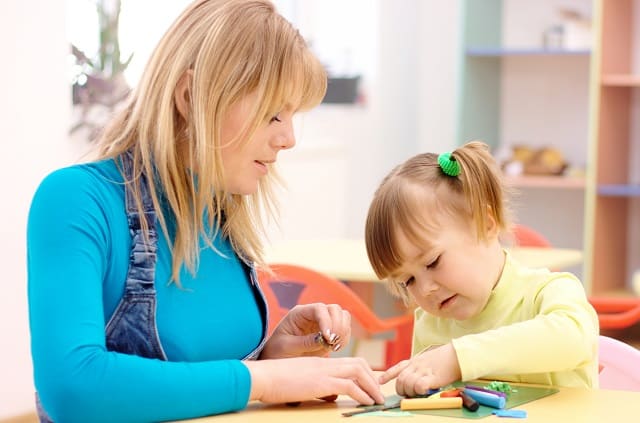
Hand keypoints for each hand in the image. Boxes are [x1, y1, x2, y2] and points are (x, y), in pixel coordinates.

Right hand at [244, 356, 384, 404]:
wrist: (262, 376)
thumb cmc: (275, 381)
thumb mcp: (300, 380)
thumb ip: (316, 384)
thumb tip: (329, 396)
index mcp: (321, 362)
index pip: (350, 361)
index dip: (365, 372)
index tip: (372, 384)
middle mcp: (326, 363)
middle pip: (359, 364)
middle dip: (373, 378)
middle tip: (379, 393)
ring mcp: (324, 371)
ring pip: (358, 372)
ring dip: (372, 387)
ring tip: (378, 400)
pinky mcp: (321, 383)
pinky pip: (349, 386)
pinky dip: (362, 394)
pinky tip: (367, 403)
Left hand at [260, 303, 350, 358]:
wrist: (278, 358)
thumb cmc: (277, 351)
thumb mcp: (286, 347)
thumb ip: (304, 343)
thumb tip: (324, 339)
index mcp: (299, 313)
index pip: (319, 308)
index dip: (326, 320)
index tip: (328, 338)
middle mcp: (313, 315)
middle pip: (334, 309)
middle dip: (338, 325)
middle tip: (332, 343)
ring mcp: (323, 323)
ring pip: (343, 317)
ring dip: (343, 331)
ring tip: (335, 347)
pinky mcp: (330, 333)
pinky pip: (344, 330)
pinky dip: (344, 338)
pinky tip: (336, 348)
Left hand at [378, 343, 461, 396]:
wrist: (458, 355)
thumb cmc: (446, 359)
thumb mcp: (428, 360)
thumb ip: (420, 367)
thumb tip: (415, 379)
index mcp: (415, 361)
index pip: (398, 368)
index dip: (387, 375)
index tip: (380, 381)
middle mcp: (417, 365)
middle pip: (401, 379)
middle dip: (401, 389)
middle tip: (407, 394)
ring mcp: (423, 370)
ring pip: (408, 383)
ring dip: (410, 392)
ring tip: (417, 393)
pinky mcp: (433, 377)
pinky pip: (419, 385)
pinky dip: (419, 390)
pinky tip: (424, 390)